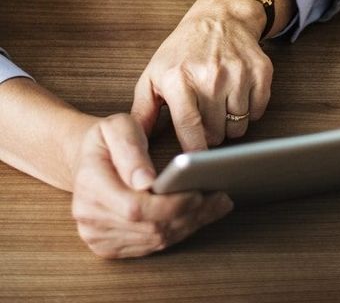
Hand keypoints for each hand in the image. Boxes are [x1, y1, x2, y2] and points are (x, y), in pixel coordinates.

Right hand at [71, 113, 232, 257]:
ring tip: (217, 204)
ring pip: (154, 240)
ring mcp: (97, 235)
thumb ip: (131, 149)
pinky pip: (150, 245)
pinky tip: (199, 215)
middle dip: (190, 215)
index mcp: (90, 184)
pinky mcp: (108, 245)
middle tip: (220, 197)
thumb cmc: (106, 139)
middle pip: (150, 228)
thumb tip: (145, 181)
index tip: (198, 193)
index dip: (170, 205)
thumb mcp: (117, 127)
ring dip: (190, 224)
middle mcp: (89, 216)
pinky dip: (179, 231)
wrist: (88, 159)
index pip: (136, 208)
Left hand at [131, 0, 274, 150]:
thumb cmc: (183, 49)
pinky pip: (257, 112)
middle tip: (205, 116)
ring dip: (230, 122)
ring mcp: (238, 73)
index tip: (195, 160)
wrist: (219, 18)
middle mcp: (211, 76)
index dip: (194, 151)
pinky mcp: (261, 72)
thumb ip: (143, 110)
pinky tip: (237, 95)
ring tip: (220, 104)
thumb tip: (136, 141)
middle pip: (217, 133)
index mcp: (179, 78)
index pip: (190, 127)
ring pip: (238, 126)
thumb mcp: (154, 74)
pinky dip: (249, 110)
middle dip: (211, 132)